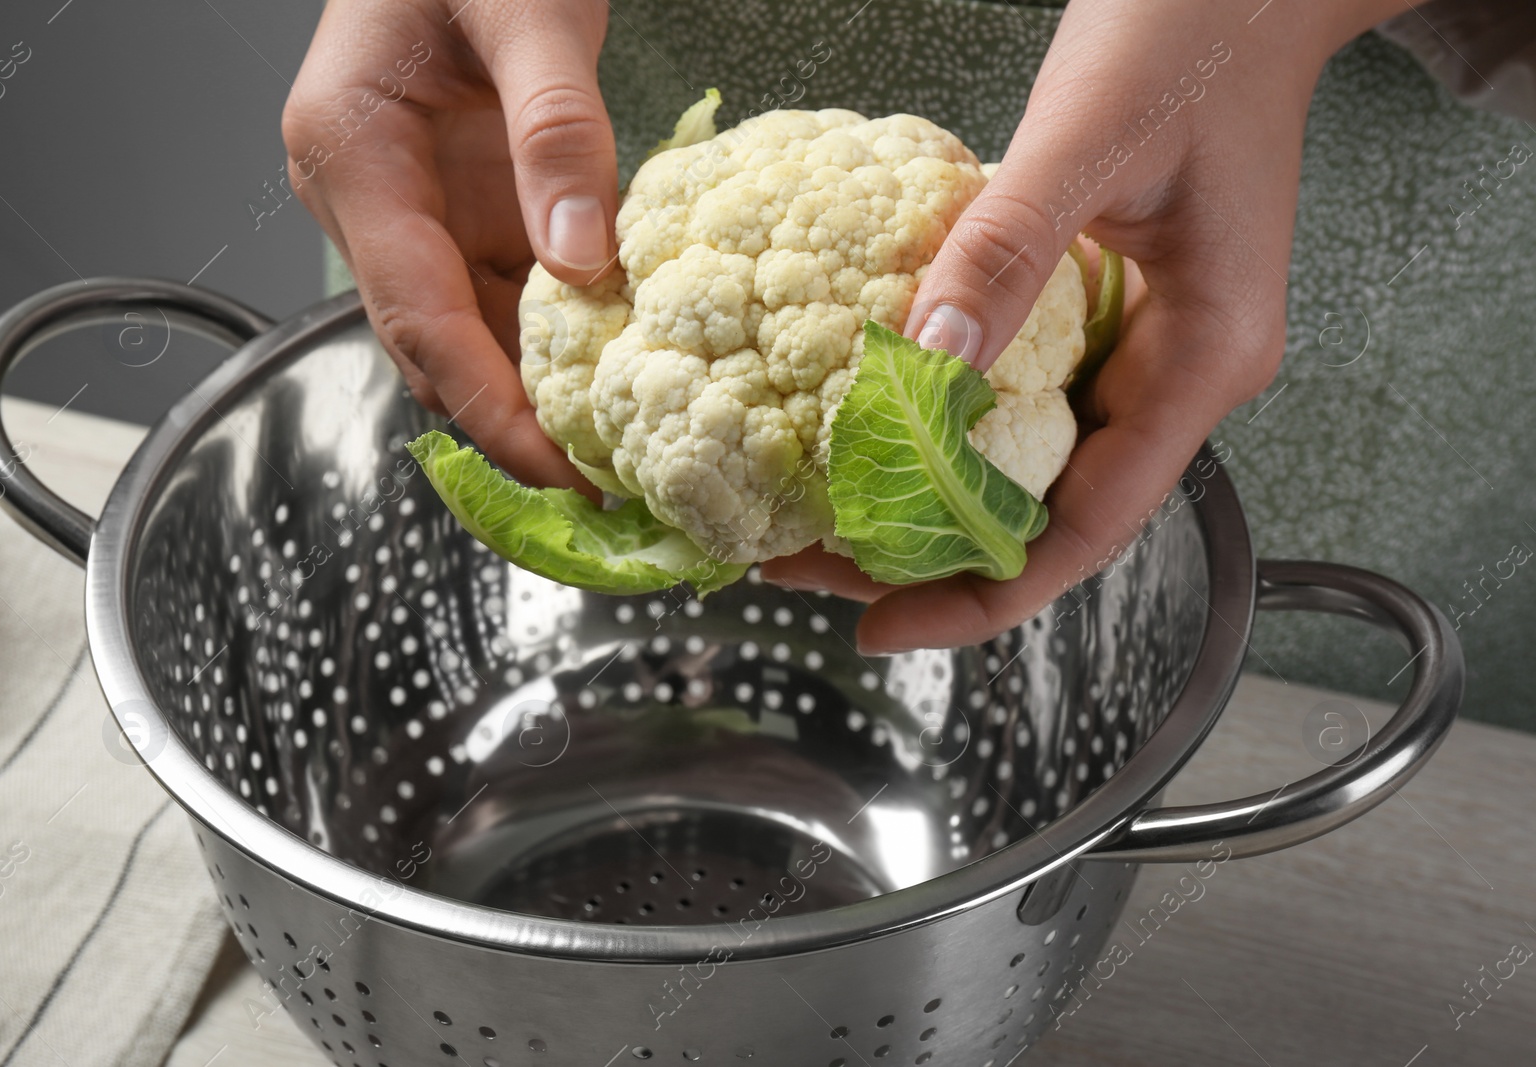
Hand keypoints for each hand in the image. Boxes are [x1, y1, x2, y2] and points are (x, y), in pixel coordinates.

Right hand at [282, 0, 616, 493]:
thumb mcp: (528, 11)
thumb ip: (555, 131)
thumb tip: (584, 260)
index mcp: (353, 156)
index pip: (417, 316)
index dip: (488, 407)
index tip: (558, 473)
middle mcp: (375, 197)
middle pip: (437, 343)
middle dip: (515, 422)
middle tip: (607, 487)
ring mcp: (420, 205)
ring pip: (473, 330)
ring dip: (539, 392)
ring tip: (621, 451)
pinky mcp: (469, 203)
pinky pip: (508, 293)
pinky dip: (559, 340)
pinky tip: (617, 373)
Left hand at [764, 0, 1410, 653]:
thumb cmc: (1201, 30)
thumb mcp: (1089, 138)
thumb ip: (1007, 249)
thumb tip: (924, 357)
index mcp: (1207, 356)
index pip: (1094, 526)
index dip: (989, 595)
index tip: (888, 625)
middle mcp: (1180, 369)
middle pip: (1053, 510)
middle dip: (936, 557)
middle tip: (815, 568)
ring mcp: (1144, 341)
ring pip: (1032, 459)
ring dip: (934, 493)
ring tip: (824, 512)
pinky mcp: (1105, 304)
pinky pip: (1023, 390)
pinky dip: (947, 418)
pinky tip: (872, 421)